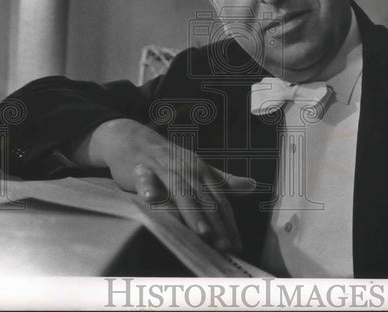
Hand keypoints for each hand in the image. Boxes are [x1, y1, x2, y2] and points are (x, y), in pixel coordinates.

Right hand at [75, 119, 254, 253]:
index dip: (228, 223)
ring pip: (180, 192)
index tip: (237, 245)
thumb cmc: (169, 159)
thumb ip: (224, 181)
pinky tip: (152, 199)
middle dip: (215, 224)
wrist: (134, 140)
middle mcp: (186, 170)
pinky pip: (145, 180)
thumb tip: (252, 185)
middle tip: (225, 247)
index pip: (219, 200)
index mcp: (201, 171)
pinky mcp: (140, 170)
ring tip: (202, 232)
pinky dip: (149, 188)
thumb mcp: (199, 168)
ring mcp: (164, 169)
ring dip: (191, 212)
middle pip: (203, 200)